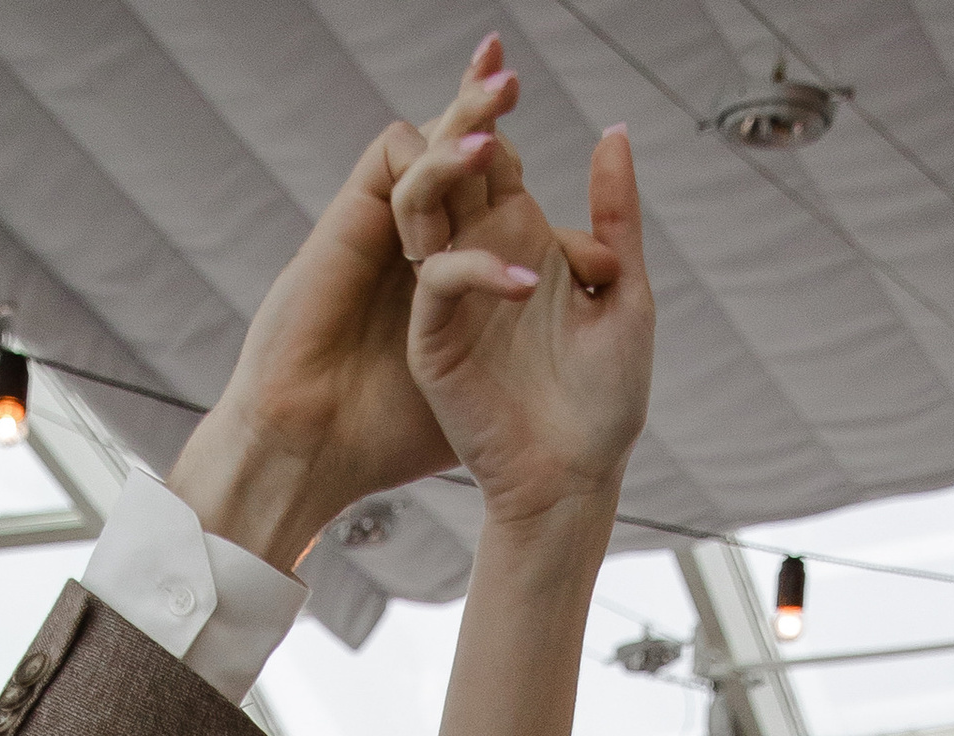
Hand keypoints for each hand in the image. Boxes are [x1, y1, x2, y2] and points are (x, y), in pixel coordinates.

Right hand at [166, 45, 534, 571]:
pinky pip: (391, 170)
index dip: (510, 151)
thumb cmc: (411, 437)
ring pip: (425, 153)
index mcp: (464, 273)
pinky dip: (430, 159)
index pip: (490, 191)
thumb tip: (613, 236)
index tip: (536, 118)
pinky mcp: (356, 237)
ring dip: (460, 118)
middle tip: (507, 62)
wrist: (339, 454)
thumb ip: (583, 279)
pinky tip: (473, 169)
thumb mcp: (516, 364)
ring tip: (503, 102)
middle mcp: (426, 248)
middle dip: (480, 101)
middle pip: (457, 155)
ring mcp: (390, 241)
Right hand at [392, 57, 652, 524]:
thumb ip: (617, 217)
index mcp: (520, 241)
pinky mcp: (435, 342)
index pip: (494, 158)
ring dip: (450, 169)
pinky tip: (529, 281)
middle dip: (466, 116)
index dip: (491, 105)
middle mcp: (479, 260)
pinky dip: (477, 269)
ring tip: (487, 140)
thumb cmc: (605, 403)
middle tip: (489, 67)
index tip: (502, 55)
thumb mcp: (628, 297)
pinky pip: (441, 282)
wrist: (573, 481)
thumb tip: (613, 130)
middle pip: (456, 168)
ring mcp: (451, 300)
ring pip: (429, 210)